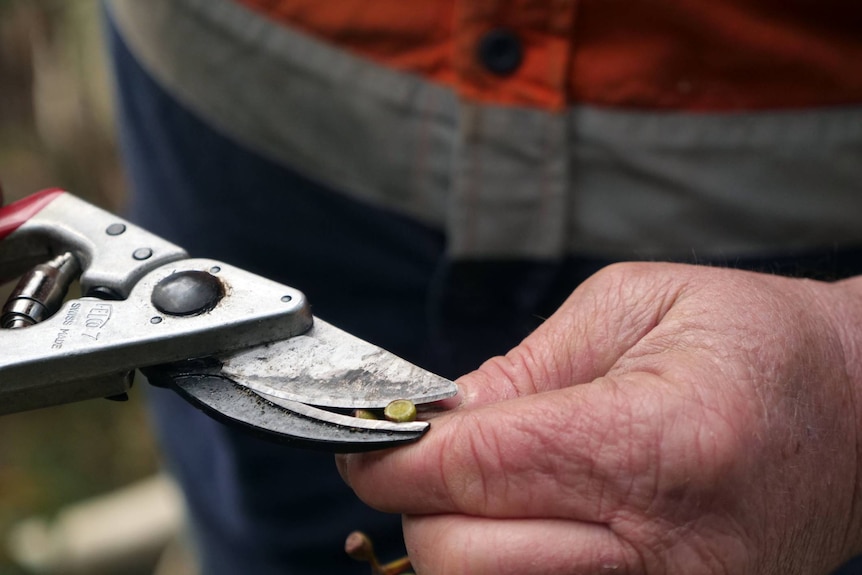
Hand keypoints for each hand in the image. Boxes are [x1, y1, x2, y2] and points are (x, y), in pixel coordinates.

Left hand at [338, 262, 861, 573]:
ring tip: (473, 494)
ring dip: (457, 546)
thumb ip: (527, 367)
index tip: (367, 444)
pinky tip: (520, 526)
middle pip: (463, 558)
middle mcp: (663, 545)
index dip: (396, 457)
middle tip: (423, 464)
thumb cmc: (753, 343)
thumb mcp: (635, 306)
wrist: (857, 410)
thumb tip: (442, 419)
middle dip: (417, 509)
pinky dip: (508, 568)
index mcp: (651, 440)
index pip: (476, 470)